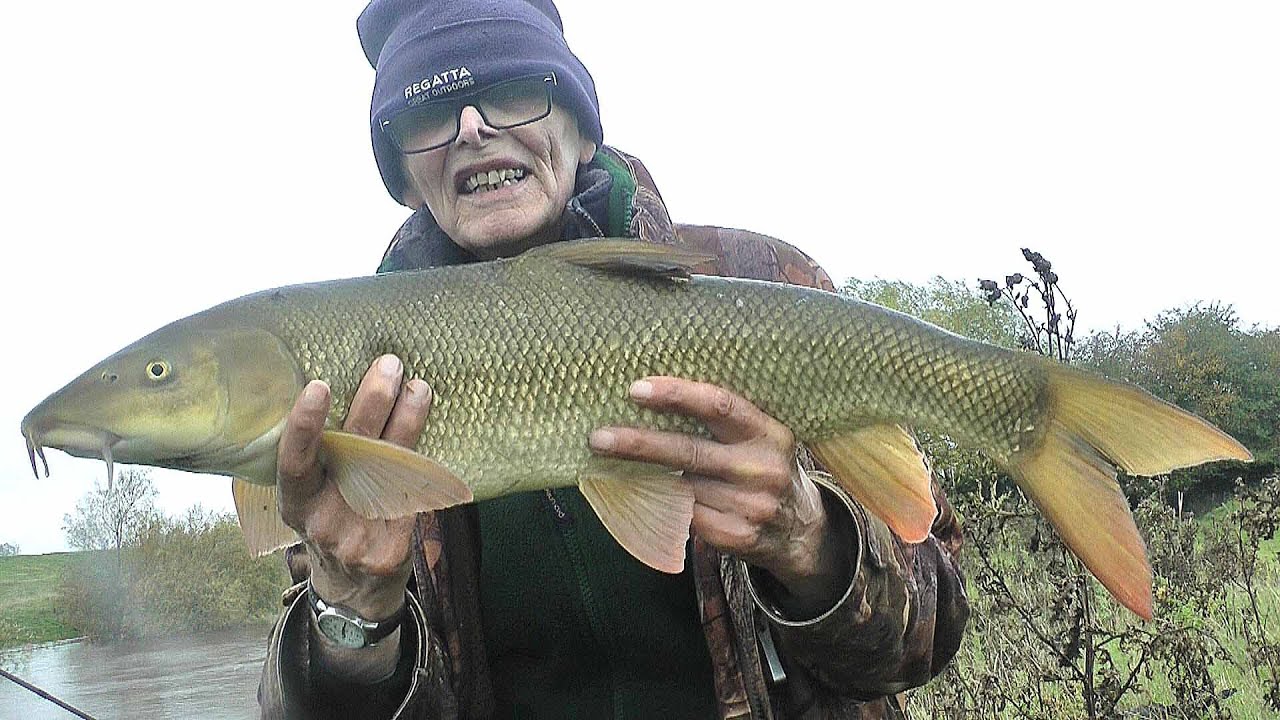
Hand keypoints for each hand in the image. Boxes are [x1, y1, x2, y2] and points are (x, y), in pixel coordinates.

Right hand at [276, 354, 430, 622]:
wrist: (355, 592)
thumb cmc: (332, 525)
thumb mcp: (312, 499)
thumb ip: (322, 459)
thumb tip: (350, 387)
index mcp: (296, 503)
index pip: (293, 463)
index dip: (304, 426)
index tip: (318, 386)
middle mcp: (323, 521)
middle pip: (351, 454)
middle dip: (372, 403)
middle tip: (389, 364)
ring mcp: (358, 538)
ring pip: (390, 470)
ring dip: (408, 422)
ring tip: (419, 386)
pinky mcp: (392, 548)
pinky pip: (413, 496)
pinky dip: (424, 460)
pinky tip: (430, 431)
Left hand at [589, 377, 850, 614]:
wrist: (802, 531)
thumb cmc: (764, 469)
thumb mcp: (760, 438)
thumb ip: (722, 422)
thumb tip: (650, 398)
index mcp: (768, 433)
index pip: (719, 406)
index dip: (676, 395)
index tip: (636, 390)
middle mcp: (761, 469)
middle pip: (689, 451)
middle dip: (639, 444)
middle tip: (598, 438)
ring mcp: (751, 506)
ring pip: (680, 488)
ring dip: (641, 478)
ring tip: (607, 466)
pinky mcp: (736, 537)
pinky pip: (684, 517)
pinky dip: (659, 505)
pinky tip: (640, 496)